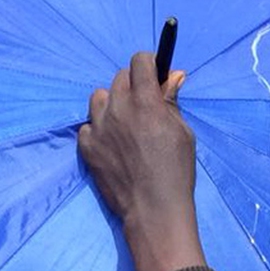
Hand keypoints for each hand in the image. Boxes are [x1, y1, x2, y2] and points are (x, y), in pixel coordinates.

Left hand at [78, 53, 205, 270]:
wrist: (153, 209)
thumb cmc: (176, 171)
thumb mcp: (182, 132)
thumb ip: (171, 101)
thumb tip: (173, 75)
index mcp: (145, 101)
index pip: (139, 61)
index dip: (149, 65)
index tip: (154, 75)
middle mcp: (118, 108)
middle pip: (119, 77)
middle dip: (133, 84)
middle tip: (143, 104)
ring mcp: (99, 127)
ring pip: (99, 97)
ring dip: (111, 103)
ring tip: (123, 122)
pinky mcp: (86, 146)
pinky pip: (88, 125)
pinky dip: (98, 130)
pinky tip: (112, 144)